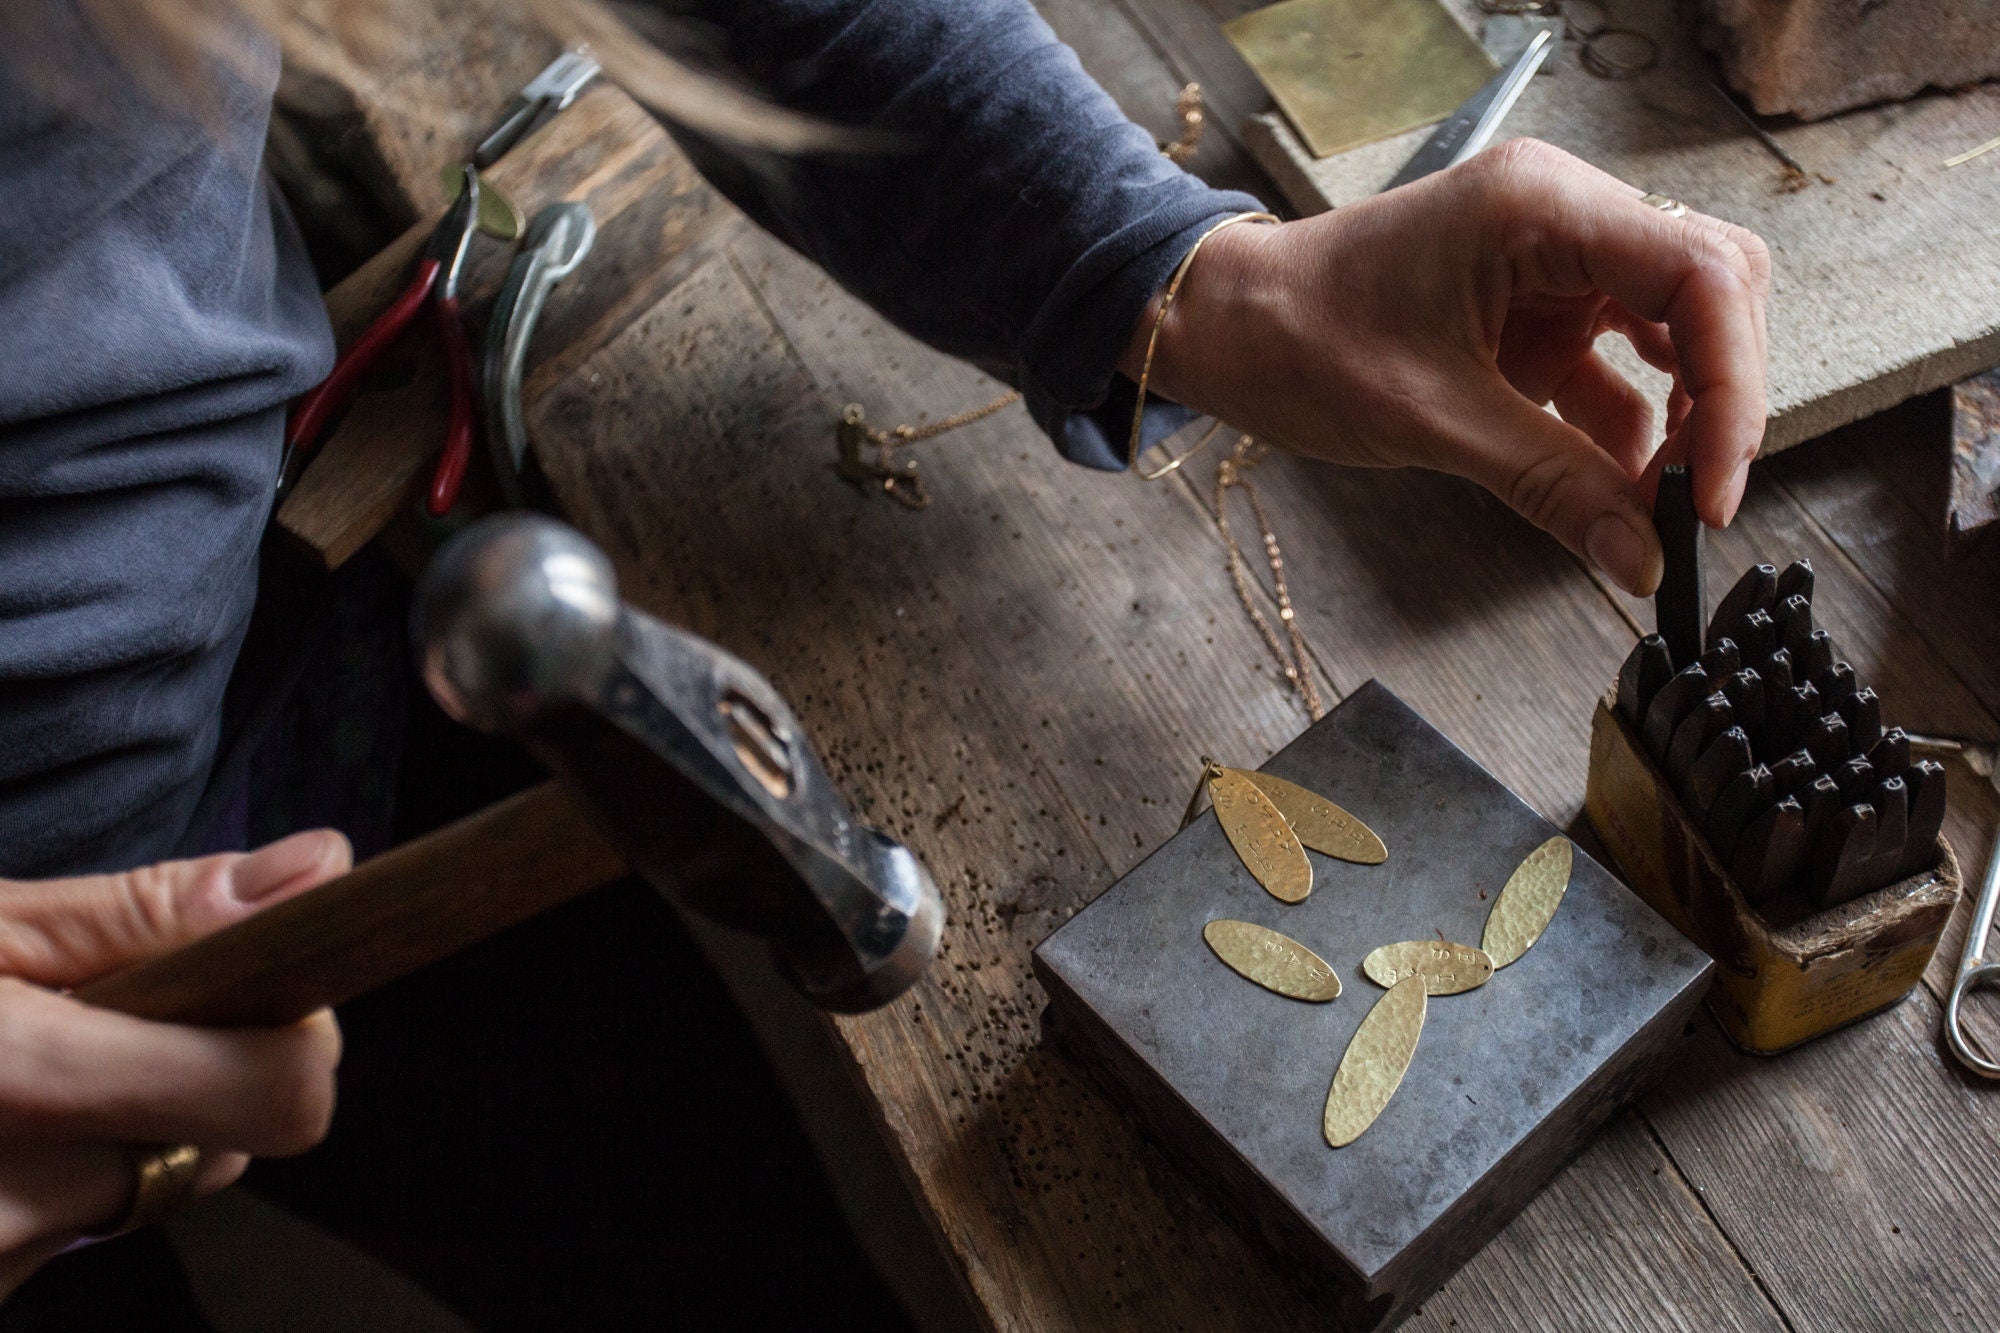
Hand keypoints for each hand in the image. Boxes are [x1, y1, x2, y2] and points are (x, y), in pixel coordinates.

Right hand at [0, 831, 348, 1296]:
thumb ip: (145, 913)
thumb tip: (317, 873)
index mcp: (15, 1088)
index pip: (279, 1094)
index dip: (291, 1033)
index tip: (253, 985)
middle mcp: (10, 1206)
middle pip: (226, 1145)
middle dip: (187, 1069)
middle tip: (87, 1016)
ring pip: (158, 1187)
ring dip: (122, 1124)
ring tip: (24, 1072)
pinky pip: (85, 1226)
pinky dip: (61, 1173)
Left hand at [1135, 139, 1770, 595]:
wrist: (1225, 326)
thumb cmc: (1299, 340)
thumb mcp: (1433, 423)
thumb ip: (1553, 487)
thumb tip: (1641, 560)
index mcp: (1539, 206)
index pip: (1701, 276)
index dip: (1732, 388)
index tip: (1717, 491)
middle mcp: (1560, 212)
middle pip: (1708, 292)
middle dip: (1718, 400)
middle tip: (1696, 503)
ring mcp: (1551, 256)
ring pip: (1675, 326)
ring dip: (1682, 415)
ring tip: (1658, 504)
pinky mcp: (1535, 302)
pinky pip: (1617, 359)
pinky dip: (1630, 425)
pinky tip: (1616, 488)